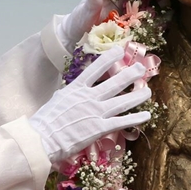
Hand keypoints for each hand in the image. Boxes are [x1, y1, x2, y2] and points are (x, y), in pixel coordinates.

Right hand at [28, 46, 151, 162]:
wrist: (42, 138)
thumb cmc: (45, 121)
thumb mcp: (57, 100)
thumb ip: (69, 94)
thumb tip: (72, 91)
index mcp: (76, 88)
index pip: (96, 68)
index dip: (109, 58)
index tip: (119, 51)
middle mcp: (89, 97)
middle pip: (115, 83)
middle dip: (130, 74)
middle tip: (141, 69)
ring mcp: (96, 112)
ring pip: (123, 101)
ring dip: (138, 96)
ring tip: (147, 91)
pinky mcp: (100, 128)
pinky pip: (122, 122)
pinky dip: (135, 119)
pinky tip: (146, 116)